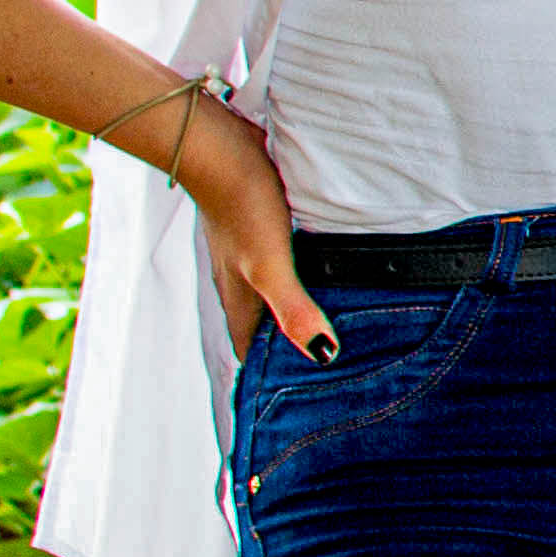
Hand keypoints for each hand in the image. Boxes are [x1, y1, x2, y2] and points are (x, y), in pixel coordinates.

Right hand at [174, 100, 328, 362]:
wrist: (217, 145)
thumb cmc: (241, 204)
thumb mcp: (269, 264)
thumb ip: (292, 308)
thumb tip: (323, 356)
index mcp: (241, 301)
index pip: (253, 357)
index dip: (271, 385)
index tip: (300, 412)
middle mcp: (242, 284)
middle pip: (266, 331)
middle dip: (291, 355)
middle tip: (332, 376)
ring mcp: (250, 256)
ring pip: (275, 299)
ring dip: (298, 316)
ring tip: (338, 334)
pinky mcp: (262, 230)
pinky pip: (285, 268)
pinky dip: (304, 282)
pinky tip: (327, 277)